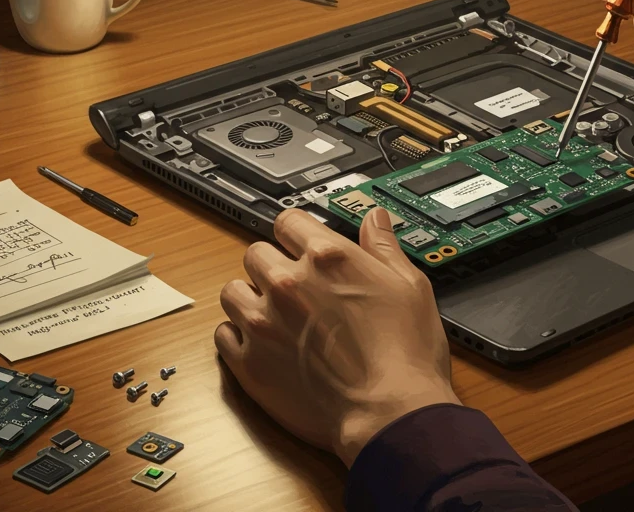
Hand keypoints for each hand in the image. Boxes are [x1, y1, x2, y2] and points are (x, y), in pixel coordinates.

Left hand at [215, 207, 460, 466]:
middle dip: (272, 265)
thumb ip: (384, 247)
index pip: (288, 221)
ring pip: (232, 291)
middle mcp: (287, 283)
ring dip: (250, 298)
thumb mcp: (410, 286)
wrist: (388, 414)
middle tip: (293, 286)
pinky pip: (223, 335)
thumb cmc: (404, 355)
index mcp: (326, 257)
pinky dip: (238, 337)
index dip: (296, 232)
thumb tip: (374, 219)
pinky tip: (263, 345)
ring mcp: (262, 323)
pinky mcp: (248, 363)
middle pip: (256, 252)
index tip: (301, 244)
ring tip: (273, 316)